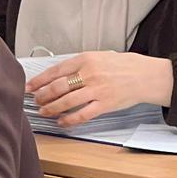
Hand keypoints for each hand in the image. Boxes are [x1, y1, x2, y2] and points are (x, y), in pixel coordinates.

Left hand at [26, 52, 173, 125]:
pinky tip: (61, 121)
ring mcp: (97, 90)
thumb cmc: (124, 65)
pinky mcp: (105, 104)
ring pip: (66, 101)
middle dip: (42, 95)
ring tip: (44, 111)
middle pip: (57, 87)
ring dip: (51, 108)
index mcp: (86, 59)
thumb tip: (59, 74)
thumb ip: (80, 64)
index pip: (56, 70)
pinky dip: (69, 119)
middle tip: (35, 100)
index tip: (30, 86)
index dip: (39, 80)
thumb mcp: (100, 56)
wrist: (146, 76)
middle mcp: (90, 74)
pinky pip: (82, 114)